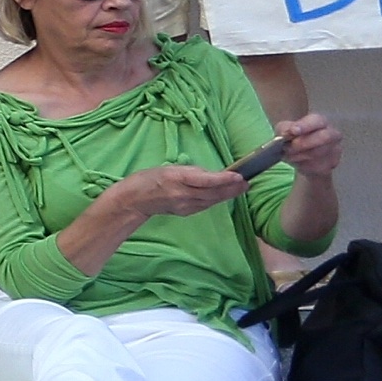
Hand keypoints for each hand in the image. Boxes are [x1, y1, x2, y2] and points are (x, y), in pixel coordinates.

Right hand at [114, 163, 257, 222]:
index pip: (205, 180)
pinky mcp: (186, 212)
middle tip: (247, 182)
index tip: (239, 175)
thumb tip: (211, 174)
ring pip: (212, 200)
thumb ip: (190, 171)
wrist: (133, 200)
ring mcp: (185, 206)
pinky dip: (217, 199)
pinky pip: (205, 204)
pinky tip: (224, 195)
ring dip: (228, 194)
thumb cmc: (148, 179)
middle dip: (232, 188)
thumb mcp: (167, 168)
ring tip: (242, 187)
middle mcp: (183, 195)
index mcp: (177, 179)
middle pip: (213, 193)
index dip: (223, 179)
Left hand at [268, 112, 342, 177]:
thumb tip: (286, 133)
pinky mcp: (332, 164)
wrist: (302, 157)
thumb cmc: (293, 138)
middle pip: (324, 137)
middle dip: (303, 143)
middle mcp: (332, 134)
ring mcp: (334, 150)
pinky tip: (297, 162)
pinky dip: (303, 165)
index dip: (305, 126)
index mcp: (320, 122)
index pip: (317, 121)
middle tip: (287, 147)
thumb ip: (284, 129)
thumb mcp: (284, 130)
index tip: (293, 131)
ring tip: (289, 155)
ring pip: (318, 154)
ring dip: (299, 156)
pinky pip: (317, 166)